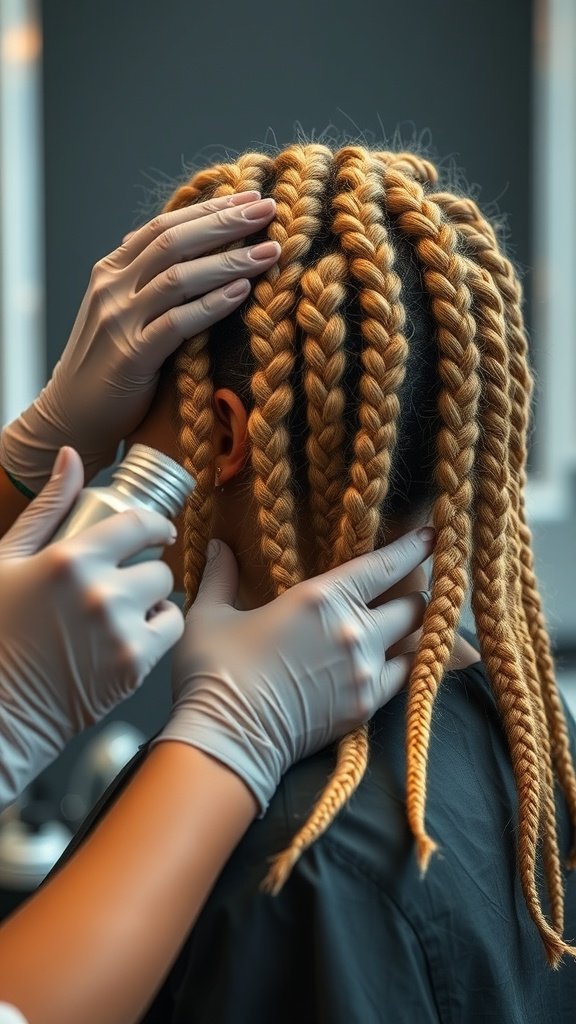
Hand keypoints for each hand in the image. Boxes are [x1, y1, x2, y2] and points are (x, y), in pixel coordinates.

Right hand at [0, 193, 279, 491]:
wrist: (71, 416)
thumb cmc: (109, 367)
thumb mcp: (125, 314)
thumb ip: (152, 284)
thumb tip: (204, 257)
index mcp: (112, 271)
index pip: (164, 226)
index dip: (209, 210)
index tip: (250, 198)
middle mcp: (112, 288)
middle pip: (174, 241)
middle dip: (225, 223)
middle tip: (268, 211)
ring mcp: (119, 320)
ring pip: (178, 277)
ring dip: (228, 261)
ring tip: (269, 253)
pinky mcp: (131, 356)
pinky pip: (177, 323)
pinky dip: (211, 305)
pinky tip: (242, 291)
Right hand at [0, 448, 183, 809]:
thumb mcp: (8, 561)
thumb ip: (47, 508)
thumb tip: (69, 457)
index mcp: (69, 559)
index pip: (138, 524)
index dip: (155, 526)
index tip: (158, 532)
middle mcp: (100, 592)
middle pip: (157, 564)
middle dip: (143, 571)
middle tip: (123, 585)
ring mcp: (120, 630)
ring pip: (167, 596)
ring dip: (152, 600)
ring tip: (123, 612)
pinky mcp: (134, 665)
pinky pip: (171, 630)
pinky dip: (157, 631)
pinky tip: (128, 636)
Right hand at [154, 529, 434, 812]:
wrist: (228, 740)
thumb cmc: (215, 673)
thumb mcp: (210, 614)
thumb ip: (221, 575)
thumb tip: (218, 545)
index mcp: (320, 598)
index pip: (385, 566)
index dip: (414, 549)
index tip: (433, 536)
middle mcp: (354, 630)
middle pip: (413, 604)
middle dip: (416, 592)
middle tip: (412, 587)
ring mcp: (365, 671)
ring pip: (416, 641)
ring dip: (414, 630)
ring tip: (407, 624)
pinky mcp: (366, 705)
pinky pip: (403, 677)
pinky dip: (403, 664)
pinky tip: (394, 659)